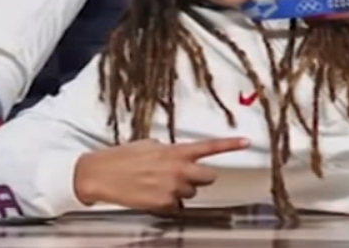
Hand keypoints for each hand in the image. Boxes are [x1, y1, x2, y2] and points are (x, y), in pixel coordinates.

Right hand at [72, 137, 249, 211]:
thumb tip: (179, 156)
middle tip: (183, 175)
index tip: (247, 141)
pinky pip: (176, 206)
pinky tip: (151, 194)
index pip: (210, 147)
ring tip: (157, 183)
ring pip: (191, 193)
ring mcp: (172, 189)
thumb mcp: (150, 145)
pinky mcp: (164, 205)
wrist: (101, 175)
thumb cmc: (123, 157)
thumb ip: (170, 151)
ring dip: (180, 190)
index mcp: (176, 151)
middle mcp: (179, 170)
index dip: (231, 144)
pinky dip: (167, 203)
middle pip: (208, 177)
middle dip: (199, 177)